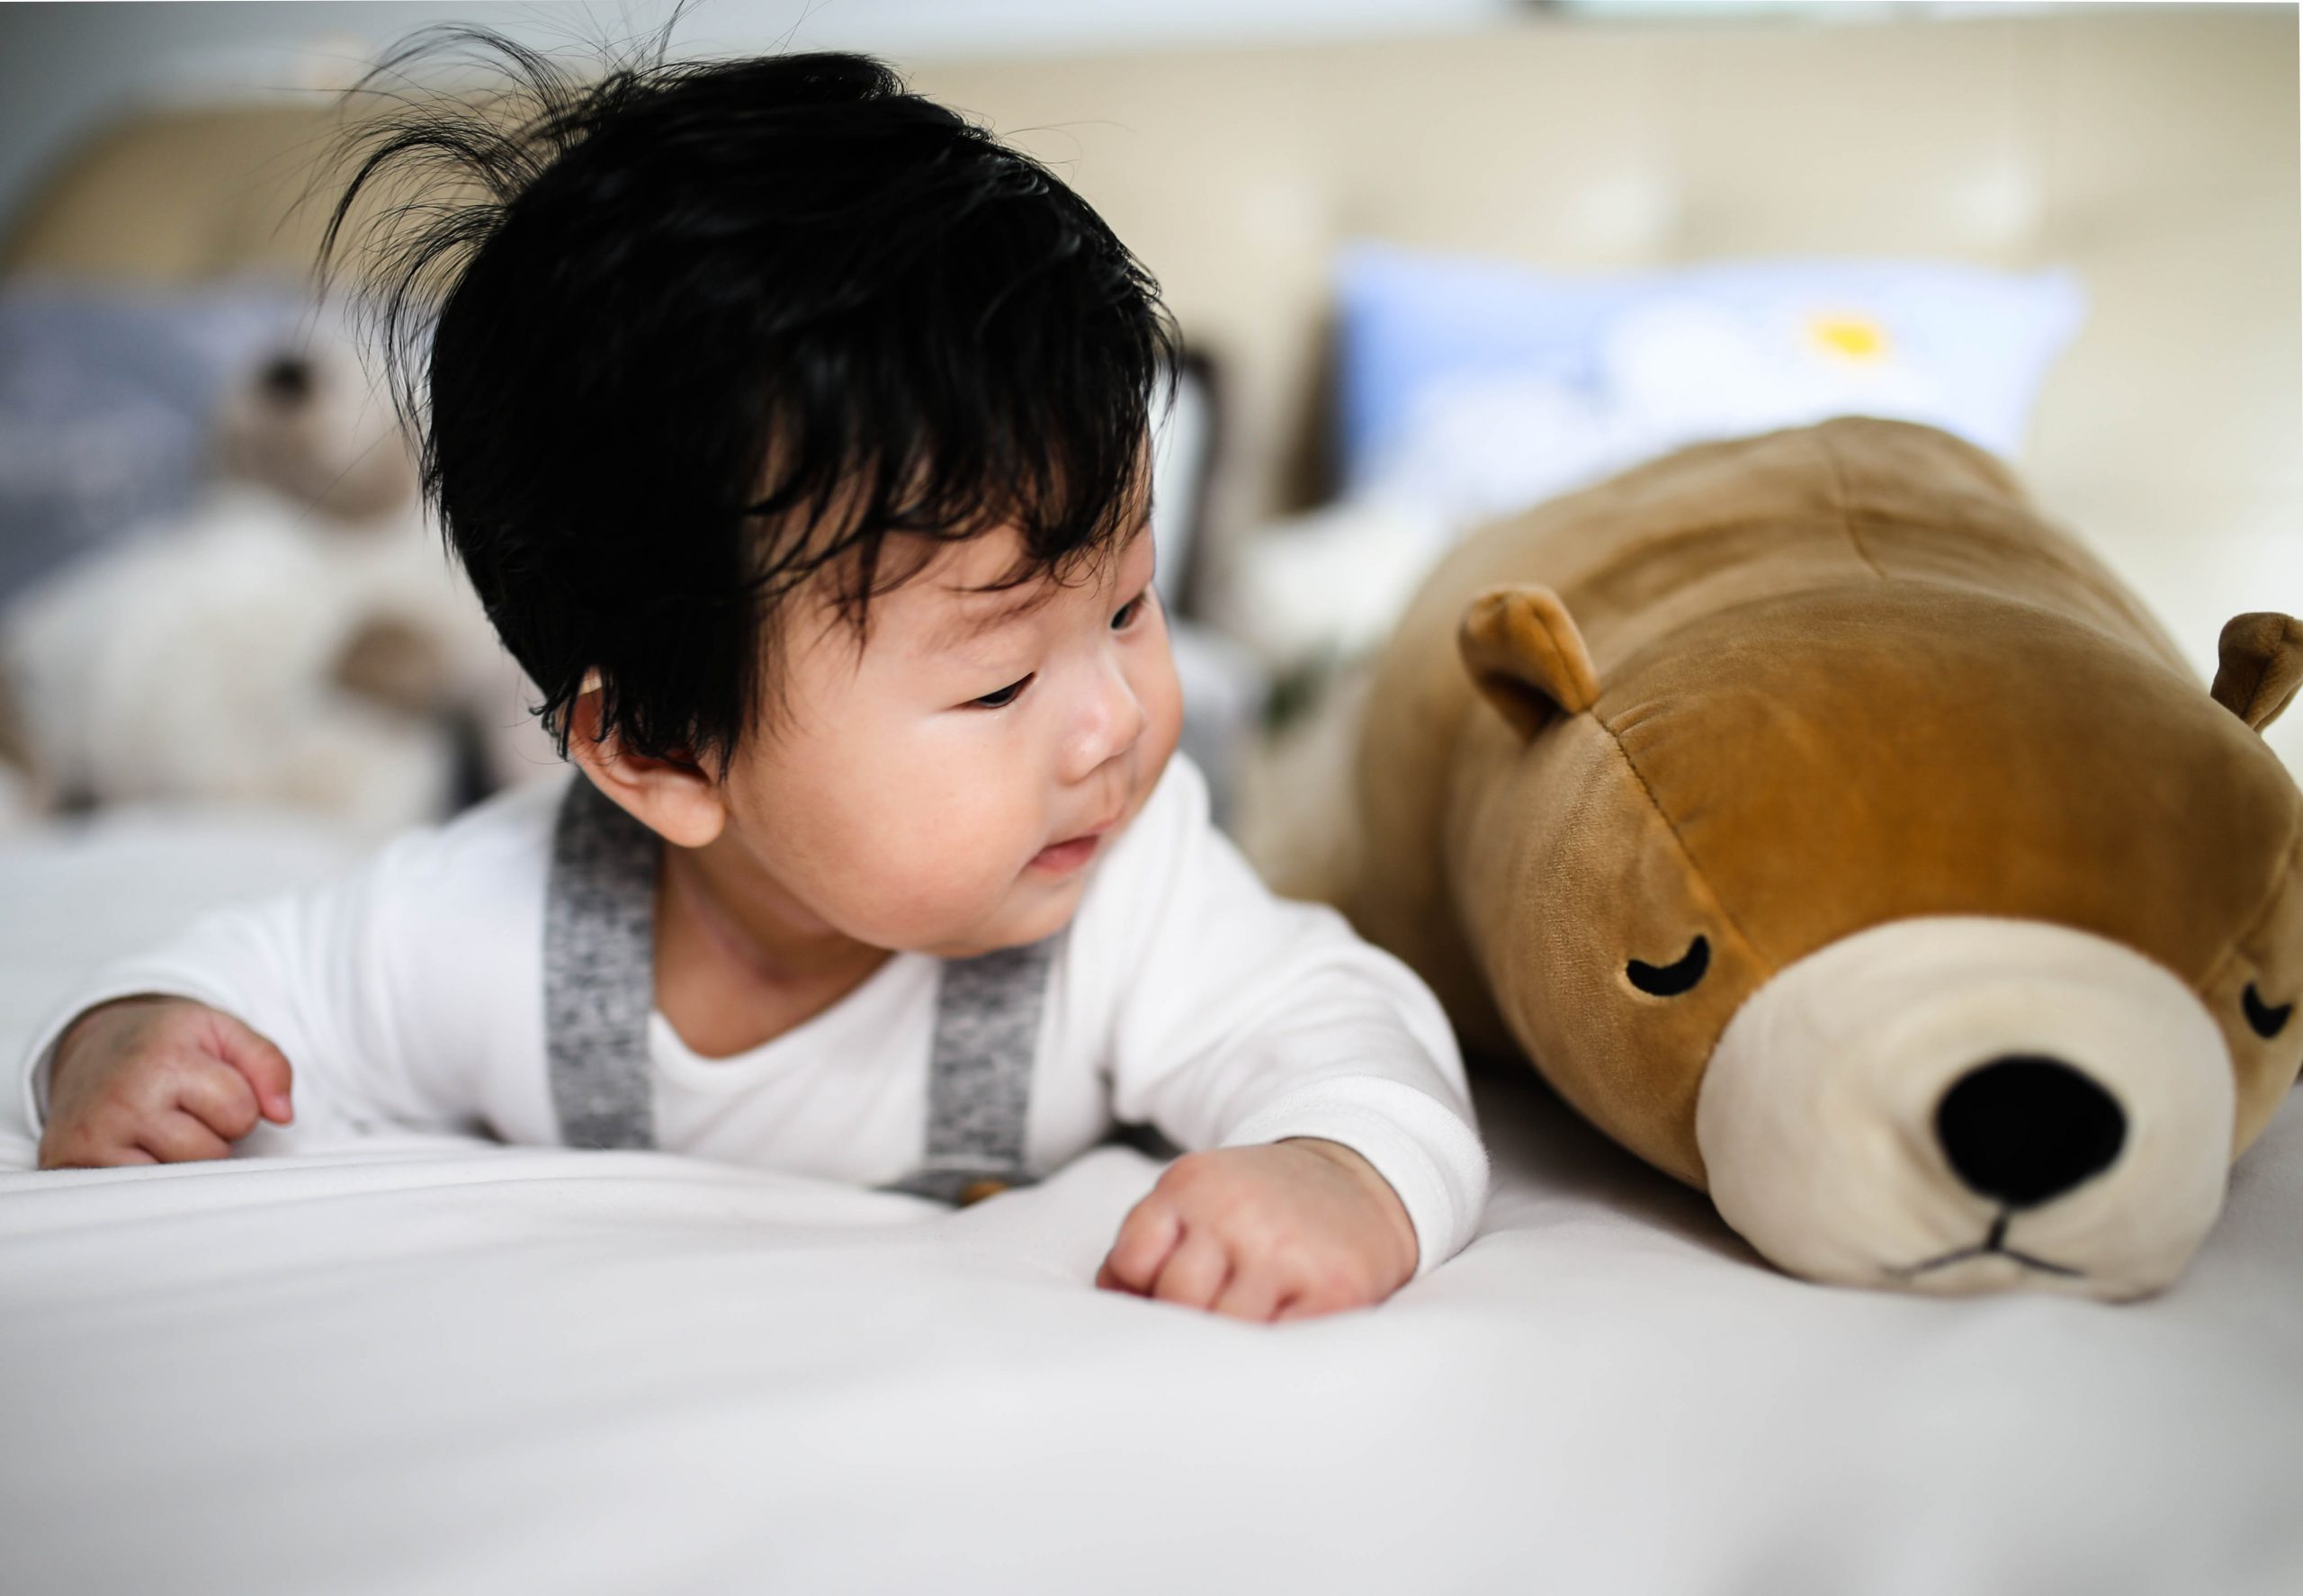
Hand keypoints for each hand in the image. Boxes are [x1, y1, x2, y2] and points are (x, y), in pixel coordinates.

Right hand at [37, 996, 293, 1169]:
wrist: (92, 1043)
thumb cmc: (166, 1043)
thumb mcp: (222, 1032)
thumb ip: (269, 1065)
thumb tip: (283, 1116)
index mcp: (165, 1059)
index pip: (240, 1112)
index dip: (239, 1104)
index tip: (212, 1088)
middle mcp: (124, 1098)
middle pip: (211, 1153)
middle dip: (212, 1135)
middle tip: (183, 1109)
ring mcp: (94, 1134)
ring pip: (178, 1179)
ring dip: (182, 1159)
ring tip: (161, 1125)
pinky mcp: (71, 1162)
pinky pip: (138, 1193)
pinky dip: (148, 1175)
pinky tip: (136, 1146)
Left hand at [1094, 1138, 1418, 1321]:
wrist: (1360, 1178)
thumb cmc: (1265, 1201)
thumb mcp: (1199, 1194)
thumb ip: (1151, 1240)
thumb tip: (1113, 1302)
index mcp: (1192, 1184)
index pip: (1131, 1262)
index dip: (1140, 1291)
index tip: (1164, 1296)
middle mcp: (1236, 1211)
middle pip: (1175, 1300)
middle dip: (1187, 1317)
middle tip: (1210, 1317)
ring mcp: (1285, 1251)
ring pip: (1223, 1329)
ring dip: (1229, 1339)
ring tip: (1247, 1323)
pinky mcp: (1333, 1290)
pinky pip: (1278, 1346)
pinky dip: (1272, 1349)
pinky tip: (1279, 1328)